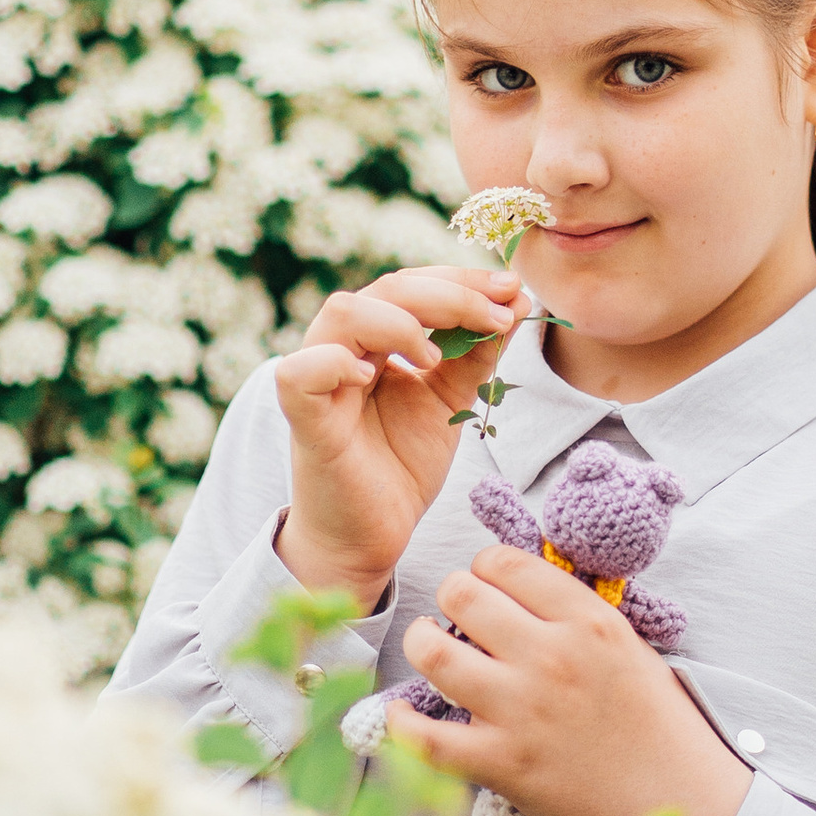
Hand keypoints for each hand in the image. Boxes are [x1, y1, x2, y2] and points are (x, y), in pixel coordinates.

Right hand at [272, 264, 522, 607]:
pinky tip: (372, 376)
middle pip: (385, 289)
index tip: (512, 288)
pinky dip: (335, 363)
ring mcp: (320, 381)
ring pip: (342, 312)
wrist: (372, 534)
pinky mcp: (303, 420)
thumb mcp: (450, 400)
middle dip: (449, 295)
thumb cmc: (402, 464)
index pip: (413, 285)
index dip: (461, 281)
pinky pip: (298, 373)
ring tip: (434, 357)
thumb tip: (517, 300)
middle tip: (497, 316)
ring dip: (399, 322)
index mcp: (375, 338)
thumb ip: (475, 353)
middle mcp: (343, 347)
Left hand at [392, 545, 751, 815]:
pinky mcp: (502, 763)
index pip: (506, 563)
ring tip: (427, 648)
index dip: (484, 568)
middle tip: (455, 615)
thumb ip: (575, 617)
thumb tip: (520, 594)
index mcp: (587, 621)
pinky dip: (402, 725)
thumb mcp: (628, 647)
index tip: (485, 584)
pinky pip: (426, 737)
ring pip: (433, 653)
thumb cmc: (659, 725)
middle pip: (462, 595)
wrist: (679, 800)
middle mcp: (550, 656)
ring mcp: (521, 710)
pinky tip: (400, 714)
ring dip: (421, 644)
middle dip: (451, 598)